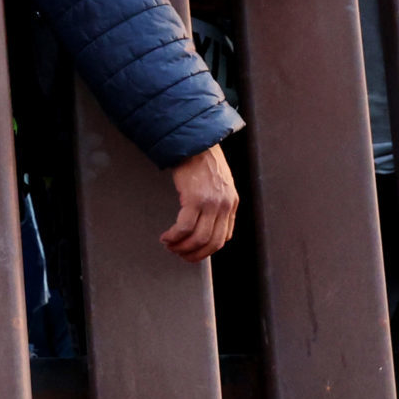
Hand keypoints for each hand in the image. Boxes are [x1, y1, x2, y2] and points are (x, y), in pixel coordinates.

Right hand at [160, 144, 237, 261]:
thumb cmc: (203, 160)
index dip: (207, 250)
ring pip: (198, 238)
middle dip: (194, 254)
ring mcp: (210, 203)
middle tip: (180, 255)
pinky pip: (184, 227)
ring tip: (170, 245)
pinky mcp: (194, 198)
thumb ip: (217, 203)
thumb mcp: (219, 183)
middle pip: (212, 243)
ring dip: (181, 247)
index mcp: (231, 203)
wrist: (195, 143)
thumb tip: (206, 222)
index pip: (223, 237)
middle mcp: (224, 205)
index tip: (193, 252)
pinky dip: (174, 236)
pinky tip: (166, 236)